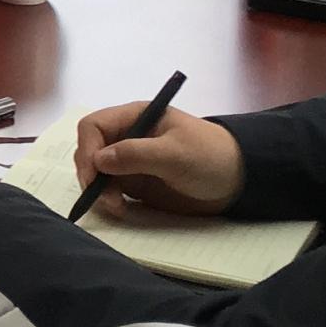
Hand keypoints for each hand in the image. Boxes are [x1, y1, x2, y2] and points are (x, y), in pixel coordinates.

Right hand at [72, 102, 243, 215]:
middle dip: (90, 173)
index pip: (94, 126)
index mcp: (135, 117)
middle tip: (105, 197)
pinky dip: (108, 200)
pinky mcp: (136, 183)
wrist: (238, 180)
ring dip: (98, 189)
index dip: (87, 148)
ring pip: (97, 172)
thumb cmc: (210, 157)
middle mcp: (127, 136)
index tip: (93, 175)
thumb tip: (99, 161)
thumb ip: (136, 155)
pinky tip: (120, 209)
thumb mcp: (175, 154)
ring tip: (116, 206)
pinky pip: (110, 189)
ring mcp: (130, 161)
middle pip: (90, 150)